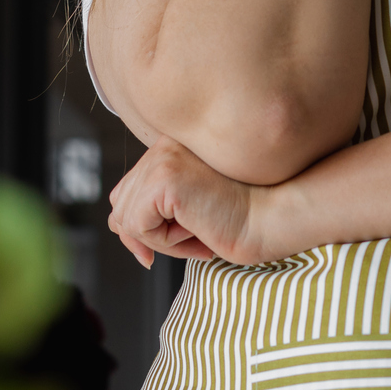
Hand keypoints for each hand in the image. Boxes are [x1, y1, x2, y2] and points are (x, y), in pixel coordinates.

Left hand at [108, 136, 280, 267]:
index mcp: (169, 148)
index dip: (143, 226)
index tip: (174, 242)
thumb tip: (118, 228)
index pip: (129, 191)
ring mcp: (161, 160)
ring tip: (198, 235)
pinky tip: (196, 232)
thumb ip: (157, 208)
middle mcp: (161, 147)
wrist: (272, 218)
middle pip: (121, 205)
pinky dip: (163, 242)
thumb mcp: (190, 209)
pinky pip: (137, 226)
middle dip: (147, 236)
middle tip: (190, 241)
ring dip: (159, 240)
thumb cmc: (242, 219)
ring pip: (126, 219)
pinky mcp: (163, 179)